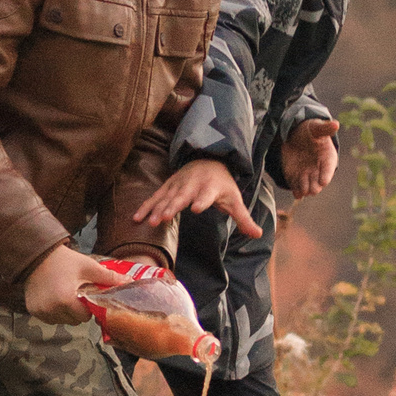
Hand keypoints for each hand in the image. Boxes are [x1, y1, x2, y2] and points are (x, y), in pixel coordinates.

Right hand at [24, 245, 124, 324]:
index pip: (85, 316)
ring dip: (66, 312)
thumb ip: (108, 277)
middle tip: (76, 293)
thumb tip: (129, 282)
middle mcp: (52, 309)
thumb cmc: (64, 260)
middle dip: (78, 310)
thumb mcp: (88, 267)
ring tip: (64, 293)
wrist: (36, 255)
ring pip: (62, 320)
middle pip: (74, 321)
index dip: (88, 306)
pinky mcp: (33, 311)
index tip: (86, 295)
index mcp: (66, 300)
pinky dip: (54, 311)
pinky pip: (50, 318)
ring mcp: (41, 312)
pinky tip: (53, 296)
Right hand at [132, 158, 262, 235]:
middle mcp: (192, 185)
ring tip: (151, 222)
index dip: (202, 201)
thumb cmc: (222, 184)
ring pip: (166, 197)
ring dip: (158, 209)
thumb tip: (258, 235)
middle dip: (173, 206)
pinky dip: (146, 206)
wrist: (208, 159)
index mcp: (210, 188)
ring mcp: (178, 185)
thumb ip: (244, 219)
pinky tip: (136, 218)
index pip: (206, 195)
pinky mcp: (168, 187)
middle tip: (165, 218)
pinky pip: (155, 197)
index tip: (196, 208)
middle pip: (182, 196)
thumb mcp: (235, 199)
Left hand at [280, 118, 339, 198]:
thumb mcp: (316, 128)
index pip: (328, 169)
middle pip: (318, 183)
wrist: (294, 136)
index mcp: (328, 158)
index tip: (323, 182)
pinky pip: (297, 188)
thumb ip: (324, 128)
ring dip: (305, 190)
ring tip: (302, 191)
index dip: (326, 176)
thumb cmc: (309, 131)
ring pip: (308, 187)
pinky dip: (297, 191)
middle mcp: (319, 170)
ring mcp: (308, 175)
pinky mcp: (296, 178)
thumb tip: (336, 124)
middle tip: (311, 189)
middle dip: (315, 186)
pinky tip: (296, 193)